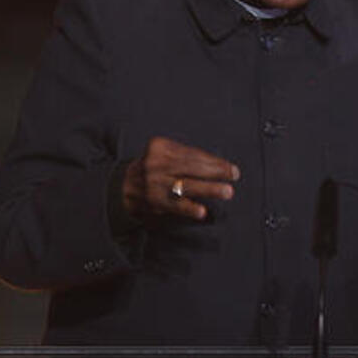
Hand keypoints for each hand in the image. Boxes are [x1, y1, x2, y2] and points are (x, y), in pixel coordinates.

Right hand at [122, 136, 240, 220]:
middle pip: (192, 167)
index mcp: (160, 147)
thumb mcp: (164, 154)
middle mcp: (156, 163)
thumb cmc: (154, 168)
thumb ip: (187, 157)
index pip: (193, 154)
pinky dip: (189, 208)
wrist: (122, 186)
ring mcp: (153, 182)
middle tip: (234, 176)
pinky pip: (174, 205)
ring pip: (186, 185)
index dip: (214, 161)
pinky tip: (202, 211)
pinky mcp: (153, 200)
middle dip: (216, 172)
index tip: (231, 168)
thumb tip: (220, 166)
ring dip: (208, 189)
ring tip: (227, 191)